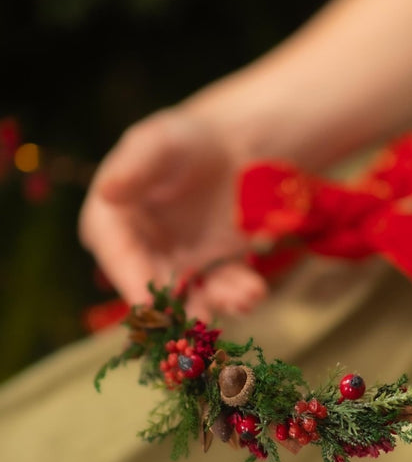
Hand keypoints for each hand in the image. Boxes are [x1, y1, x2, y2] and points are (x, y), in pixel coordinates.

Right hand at [79, 109, 266, 318]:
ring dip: (216, 303)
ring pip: (191, 297)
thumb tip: (107, 191)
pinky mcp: (211, 273)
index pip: (116, 257)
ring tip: (243, 297)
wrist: (229, 148)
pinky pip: (222, 290)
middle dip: (179, 307)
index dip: (131, 282)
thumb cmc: (184, 140)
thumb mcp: (157, 143)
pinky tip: (254, 292)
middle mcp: (139, 254)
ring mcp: (176, 267)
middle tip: (200, 320)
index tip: (149, 306)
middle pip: (154, 288)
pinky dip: (239, 294)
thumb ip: (134, 166)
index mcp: (111, 222)